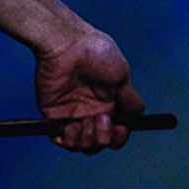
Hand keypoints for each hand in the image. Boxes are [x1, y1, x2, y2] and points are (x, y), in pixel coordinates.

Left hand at [33, 25, 144, 154]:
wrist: (67, 44)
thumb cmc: (95, 54)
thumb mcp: (122, 76)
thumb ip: (130, 101)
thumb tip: (136, 118)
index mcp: (108, 104)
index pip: (116, 133)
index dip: (120, 137)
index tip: (120, 128)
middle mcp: (90, 111)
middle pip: (99, 142)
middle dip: (104, 138)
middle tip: (101, 118)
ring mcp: (71, 113)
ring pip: (82, 144)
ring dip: (87, 140)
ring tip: (85, 121)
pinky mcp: (52, 113)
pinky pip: (59, 138)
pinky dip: (66, 140)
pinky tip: (70, 127)